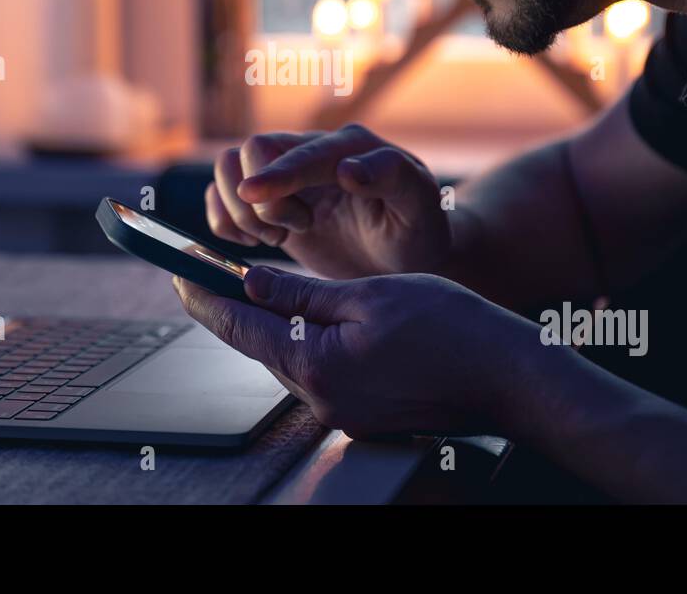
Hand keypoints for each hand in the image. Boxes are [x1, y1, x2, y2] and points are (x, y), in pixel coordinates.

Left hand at [173, 264, 534, 439]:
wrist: (509, 378)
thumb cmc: (451, 328)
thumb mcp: (368, 295)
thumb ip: (302, 293)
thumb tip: (251, 282)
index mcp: (317, 365)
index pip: (239, 327)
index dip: (204, 296)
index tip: (177, 273)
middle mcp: (321, 400)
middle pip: (261, 345)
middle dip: (237, 307)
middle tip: (215, 270)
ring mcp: (342, 414)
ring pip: (291, 358)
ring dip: (277, 323)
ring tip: (269, 288)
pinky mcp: (362, 416)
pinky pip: (320, 373)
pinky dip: (309, 342)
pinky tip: (321, 321)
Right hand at [204, 124, 451, 279]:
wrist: (404, 252)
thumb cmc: (416, 229)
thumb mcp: (420, 206)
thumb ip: (392, 177)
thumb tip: (348, 168)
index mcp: (350, 147)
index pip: (299, 152)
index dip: (275, 174)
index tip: (251, 194)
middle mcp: (312, 151)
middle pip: (251, 150)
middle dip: (260, 200)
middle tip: (295, 231)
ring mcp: (285, 173)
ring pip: (227, 167)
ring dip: (239, 210)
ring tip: (277, 237)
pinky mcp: (267, 198)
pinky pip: (219, 195)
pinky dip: (224, 220)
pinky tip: (257, 241)